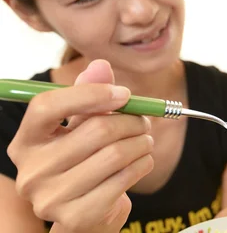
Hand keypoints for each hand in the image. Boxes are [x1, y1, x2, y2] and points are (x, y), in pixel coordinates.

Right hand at [7, 60, 154, 232]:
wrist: (86, 214)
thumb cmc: (83, 160)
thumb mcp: (81, 125)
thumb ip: (89, 94)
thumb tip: (100, 66)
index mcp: (26, 141)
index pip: (47, 106)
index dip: (90, 94)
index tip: (124, 94)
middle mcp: (31, 171)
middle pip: (96, 130)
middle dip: (132, 121)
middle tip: (145, 121)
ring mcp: (51, 197)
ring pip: (116, 154)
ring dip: (142, 142)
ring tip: (145, 140)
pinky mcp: (77, 216)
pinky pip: (126, 177)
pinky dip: (143, 163)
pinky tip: (142, 161)